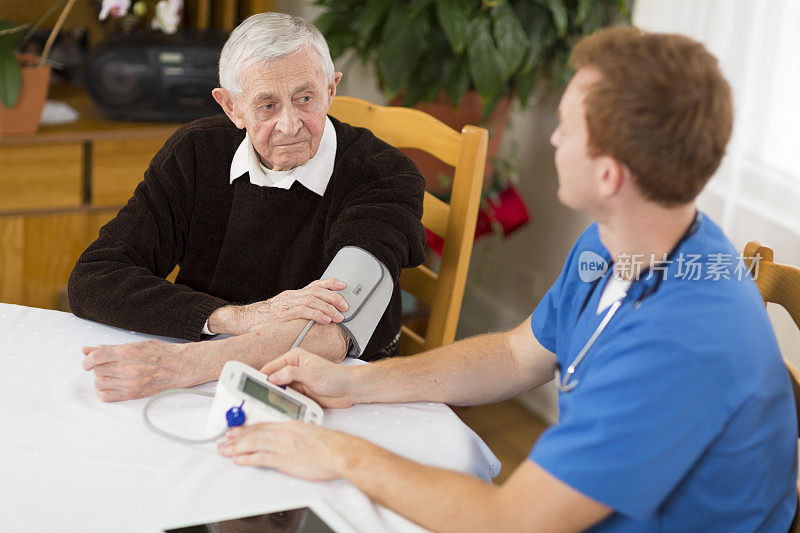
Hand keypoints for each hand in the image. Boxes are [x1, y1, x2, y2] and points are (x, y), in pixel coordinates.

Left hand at [81, 340, 195, 401]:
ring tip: (112, 374)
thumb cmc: (160, 354)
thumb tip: (87, 350)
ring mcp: (129, 382)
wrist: (178, 367)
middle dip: (99, 367)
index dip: (88, 360)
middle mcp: (127, 368)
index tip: (88, 362)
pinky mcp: (132, 394)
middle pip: (97, 370)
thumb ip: (109, 348)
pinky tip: (112, 385)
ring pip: (99, 383)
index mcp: (127, 352)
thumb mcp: (135, 344)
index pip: (96, 357)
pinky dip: (104, 391)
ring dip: (102, 379)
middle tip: (109, 365)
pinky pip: (106, 396)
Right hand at [208, 278, 348, 334]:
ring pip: (313, 300)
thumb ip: (297, 309)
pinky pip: (303, 311)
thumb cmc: (263, 317)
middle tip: (346, 306)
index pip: (315, 284)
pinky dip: (317, 314)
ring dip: (329, 308)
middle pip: (317, 291)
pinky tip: (326, 320)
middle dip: (334, 297)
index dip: (330, 283)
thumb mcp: (283, 309)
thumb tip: (315, 315)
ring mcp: (287, 304)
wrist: (243, 319)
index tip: (343, 285)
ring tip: (339, 316)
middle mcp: (292, 296)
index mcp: (293, 294)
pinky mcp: (283, 314)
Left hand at [217, 420, 359, 480]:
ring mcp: (283, 446)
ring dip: (236, 447)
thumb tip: (288, 439)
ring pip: (253, 443)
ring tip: (225, 450)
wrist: (340, 452)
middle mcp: (284, 433)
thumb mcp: (310, 432)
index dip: (247, 428)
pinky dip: (247, 458)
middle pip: (254, 433)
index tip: (236, 430)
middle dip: (236, 437)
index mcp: (290, 425)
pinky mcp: (285, 459)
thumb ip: (296, 434)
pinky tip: (238, 460)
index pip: (263, 424)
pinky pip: (261, 458)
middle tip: (223, 440)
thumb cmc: (331, 445)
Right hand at [260, 348, 355, 407]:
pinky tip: (277, 406)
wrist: (349, 390)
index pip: (272, 366)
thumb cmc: (336, 377)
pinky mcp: (299, 393)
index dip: (261, 375)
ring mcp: (296, 382)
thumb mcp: (311, 374)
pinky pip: (285, 398)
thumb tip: (273, 377)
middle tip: (256, 396)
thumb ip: (291, 374)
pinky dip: (281, 402)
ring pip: (277, 389)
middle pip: (272, 378)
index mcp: (294, 357)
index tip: (251, 383)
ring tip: (265, 402)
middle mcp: (293, 369)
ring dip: (273, 396)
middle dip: (265, 387)